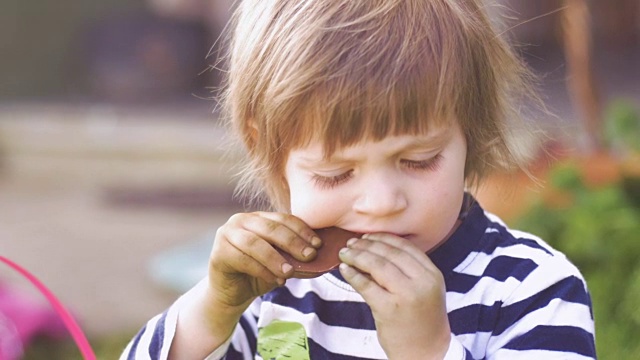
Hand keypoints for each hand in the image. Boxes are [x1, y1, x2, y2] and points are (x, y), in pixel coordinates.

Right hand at [208, 212, 320, 308]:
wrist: (231, 294)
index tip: (318, 244)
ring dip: (275, 258)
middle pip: (270, 228)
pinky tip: (275, 280)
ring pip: (255, 243)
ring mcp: (227, 234)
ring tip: (290, 272)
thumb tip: (320, 258)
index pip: (283, 219)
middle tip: (309, 256)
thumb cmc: (258, 274)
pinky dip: (262, 270)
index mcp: (259, 218)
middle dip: (292, 242)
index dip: (302, 230)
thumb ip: (295, 257)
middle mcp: (241, 220)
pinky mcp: (219, 252)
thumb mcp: (280, 263)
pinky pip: (243, 260)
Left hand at [338, 233, 450, 358]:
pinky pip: (366, 286)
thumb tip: (373, 247)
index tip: (367, 236)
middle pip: (389, 254)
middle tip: (351, 243)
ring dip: (357, 256)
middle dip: (367, 245)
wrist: (426, 353)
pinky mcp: (389, 310)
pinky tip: (344, 270)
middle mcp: (422, 282)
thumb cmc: (422, 319)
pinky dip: (352, 275)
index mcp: (432, 274)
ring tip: (344, 253)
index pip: (405, 247)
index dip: (383, 238)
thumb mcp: (424, 290)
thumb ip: (408, 270)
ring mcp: (406, 296)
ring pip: (377, 266)